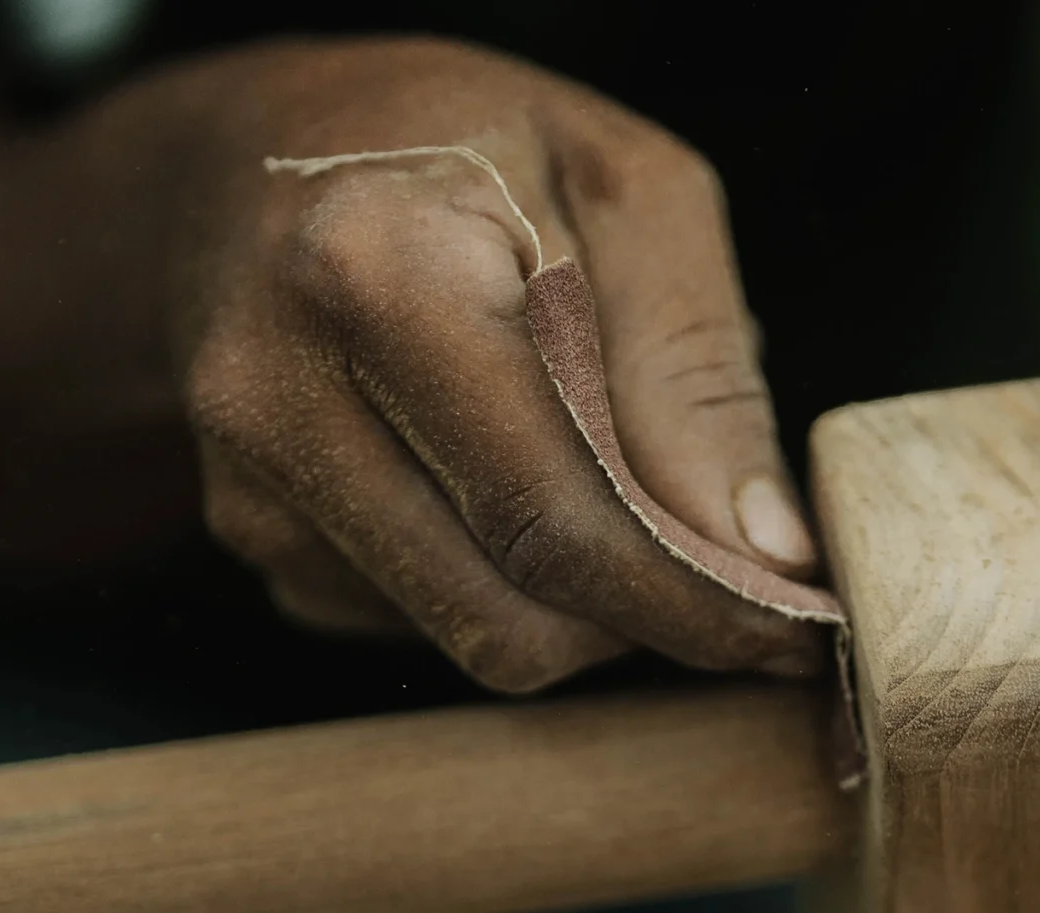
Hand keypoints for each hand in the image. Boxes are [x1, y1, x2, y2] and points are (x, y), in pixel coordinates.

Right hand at [169, 40, 824, 690]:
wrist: (252, 153)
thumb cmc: (465, 149)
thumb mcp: (624, 191)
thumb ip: (697, 371)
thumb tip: (764, 554)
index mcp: (377, 273)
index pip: (557, 519)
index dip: (692, 601)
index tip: (794, 629)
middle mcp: (277, 392)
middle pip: (511, 615)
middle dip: (643, 621)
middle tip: (734, 580)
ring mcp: (245, 483)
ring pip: (472, 636)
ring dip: (573, 603)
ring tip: (605, 477)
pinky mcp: (249, 536)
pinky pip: (417, 619)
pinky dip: (494, 577)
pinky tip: (497, 471)